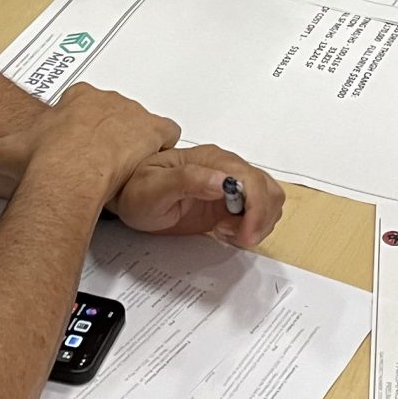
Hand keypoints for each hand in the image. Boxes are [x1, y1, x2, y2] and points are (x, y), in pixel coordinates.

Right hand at [0, 78, 178, 200]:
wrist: (71, 171)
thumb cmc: (44, 160)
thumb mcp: (2, 151)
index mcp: (76, 99)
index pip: (85, 103)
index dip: (83, 125)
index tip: (77, 143)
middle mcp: (105, 101)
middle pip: (115, 115)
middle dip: (110, 136)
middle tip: (101, 162)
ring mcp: (131, 114)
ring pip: (140, 125)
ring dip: (135, 143)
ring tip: (123, 167)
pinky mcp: (152, 130)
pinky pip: (166, 134)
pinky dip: (159, 148)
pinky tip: (145, 166)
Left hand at [110, 146, 284, 246]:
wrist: (128, 196)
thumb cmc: (136, 190)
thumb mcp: (154, 187)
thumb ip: (188, 180)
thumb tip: (223, 181)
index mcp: (211, 160)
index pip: (252, 180)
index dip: (257, 209)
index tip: (246, 235)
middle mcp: (225, 168)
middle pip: (268, 189)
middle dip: (261, 219)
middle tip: (235, 238)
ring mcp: (229, 184)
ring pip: (268, 200)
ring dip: (258, 223)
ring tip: (226, 233)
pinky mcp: (228, 201)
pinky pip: (256, 211)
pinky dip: (251, 227)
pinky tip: (226, 232)